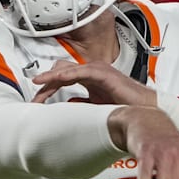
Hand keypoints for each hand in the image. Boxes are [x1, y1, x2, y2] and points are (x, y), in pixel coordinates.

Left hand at [32, 60, 156, 105]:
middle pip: (60, 71)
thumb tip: (65, 109)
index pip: (62, 78)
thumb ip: (81, 104)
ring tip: (38, 86)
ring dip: (50, 78)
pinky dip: (65, 75)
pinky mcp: (102, 73)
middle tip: (34, 98)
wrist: (144, 109)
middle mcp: (91, 71)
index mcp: (89, 78)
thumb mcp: (95, 107)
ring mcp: (97, 70)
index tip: (36, 100)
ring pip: (66, 69)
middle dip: (45, 83)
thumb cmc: (125, 107)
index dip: (48, 88)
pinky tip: (55, 80)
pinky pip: (79, 71)